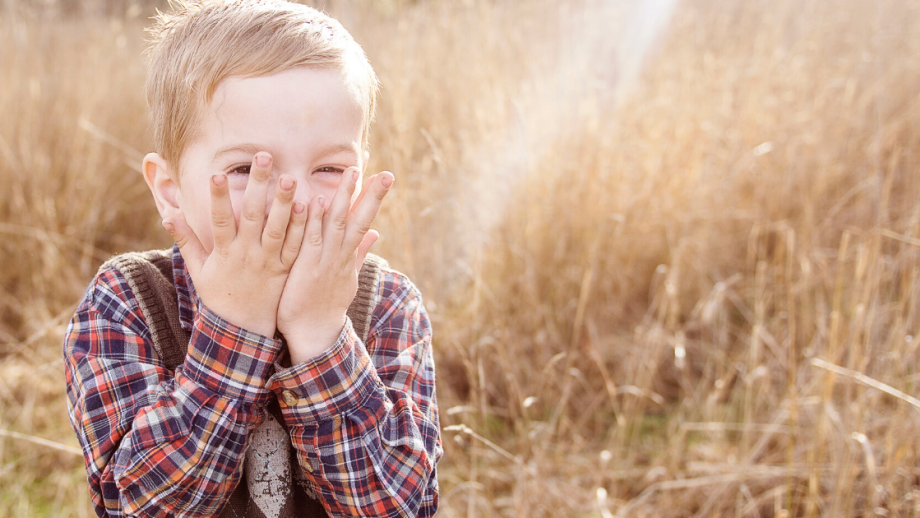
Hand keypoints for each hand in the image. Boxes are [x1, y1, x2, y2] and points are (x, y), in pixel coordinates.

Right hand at [163, 153, 307, 336]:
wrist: (243, 330)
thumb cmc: (218, 296)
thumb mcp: (199, 270)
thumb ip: (186, 241)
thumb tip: (167, 215)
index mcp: (224, 253)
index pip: (219, 220)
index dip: (216, 197)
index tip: (215, 174)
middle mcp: (247, 254)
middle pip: (252, 215)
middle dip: (257, 185)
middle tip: (263, 157)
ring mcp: (269, 261)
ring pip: (278, 228)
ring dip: (285, 202)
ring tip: (290, 177)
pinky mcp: (286, 268)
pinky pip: (296, 245)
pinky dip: (304, 226)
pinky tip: (310, 205)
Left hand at [277, 168, 393, 363]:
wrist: (314, 334)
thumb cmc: (326, 304)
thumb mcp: (347, 276)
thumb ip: (360, 252)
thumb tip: (376, 232)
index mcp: (349, 255)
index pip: (364, 220)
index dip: (373, 197)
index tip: (382, 174)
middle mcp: (342, 255)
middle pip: (359, 218)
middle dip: (372, 194)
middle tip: (386, 172)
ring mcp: (326, 260)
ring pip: (338, 223)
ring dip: (345, 197)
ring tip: (352, 172)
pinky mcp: (307, 267)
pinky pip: (312, 238)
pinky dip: (316, 219)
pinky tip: (318, 200)